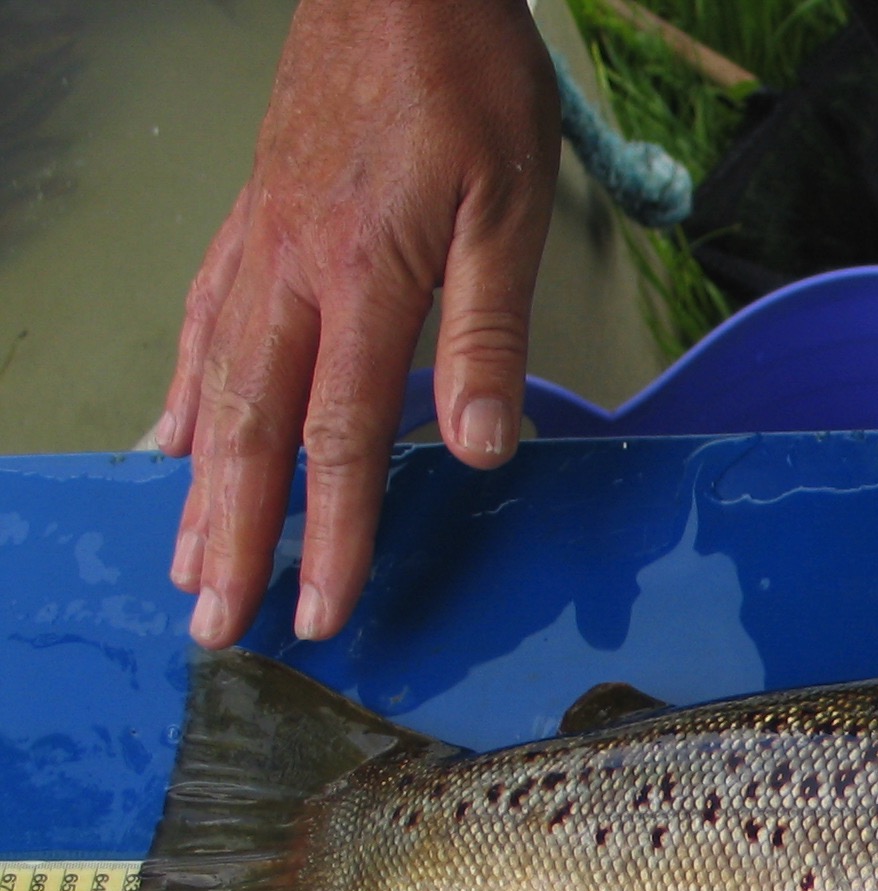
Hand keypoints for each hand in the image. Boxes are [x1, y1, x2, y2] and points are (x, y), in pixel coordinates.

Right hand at [159, 0, 557, 646]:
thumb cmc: (464, 79)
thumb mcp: (511, 206)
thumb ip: (488, 333)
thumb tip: (481, 450)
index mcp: (358, 278)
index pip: (340, 439)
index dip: (333, 535)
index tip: (322, 612)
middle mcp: (288, 271)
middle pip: (249, 432)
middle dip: (232, 539)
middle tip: (216, 627)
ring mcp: (257, 245)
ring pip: (210, 386)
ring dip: (198, 487)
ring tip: (185, 565)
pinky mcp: (251, 220)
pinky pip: (200, 324)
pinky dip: (182, 394)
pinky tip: (169, 441)